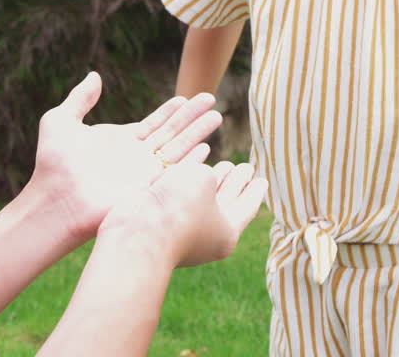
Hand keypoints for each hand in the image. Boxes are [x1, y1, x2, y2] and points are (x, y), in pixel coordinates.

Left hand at [26, 72, 223, 242]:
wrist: (54, 199)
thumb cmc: (52, 164)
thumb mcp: (60, 121)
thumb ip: (80, 99)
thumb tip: (94, 76)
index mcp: (121, 140)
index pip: (154, 123)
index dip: (171, 110)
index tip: (187, 96)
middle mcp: (137, 157)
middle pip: (172, 132)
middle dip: (193, 116)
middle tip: (212, 99)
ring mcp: (145, 174)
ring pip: (178, 148)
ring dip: (198, 132)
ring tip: (216, 116)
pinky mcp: (149, 189)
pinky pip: (175, 172)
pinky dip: (192, 160)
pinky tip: (207, 147)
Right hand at [98, 160, 267, 268]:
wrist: (135, 231)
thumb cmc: (178, 207)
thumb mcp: (202, 181)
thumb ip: (206, 175)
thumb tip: (193, 181)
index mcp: (226, 232)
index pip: (247, 207)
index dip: (255, 191)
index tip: (263, 180)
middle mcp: (205, 235)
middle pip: (226, 203)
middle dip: (236, 183)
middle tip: (246, 167)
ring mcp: (181, 231)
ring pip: (202, 201)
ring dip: (212, 181)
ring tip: (223, 164)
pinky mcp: (159, 222)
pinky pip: (180, 198)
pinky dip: (187, 182)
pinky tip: (189, 169)